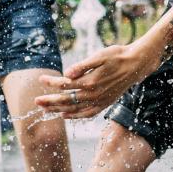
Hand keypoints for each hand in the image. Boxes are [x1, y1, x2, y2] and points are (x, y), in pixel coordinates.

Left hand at [36, 41, 161, 118]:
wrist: (136, 64)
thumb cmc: (117, 56)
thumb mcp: (100, 56)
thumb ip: (82, 66)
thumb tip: (66, 74)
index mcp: (90, 82)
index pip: (65, 85)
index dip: (51, 82)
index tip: (41, 78)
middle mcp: (94, 94)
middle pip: (66, 101)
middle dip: (50, 101)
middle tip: (35, 101)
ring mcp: (99, 101)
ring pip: (75, 109)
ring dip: (58, 110)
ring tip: (45, 110)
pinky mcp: (104, 103)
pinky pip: (87, 114)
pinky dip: (75, 116)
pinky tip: (66, 115)